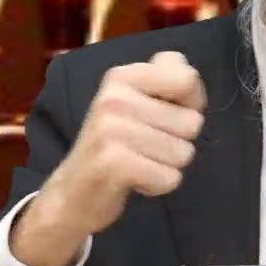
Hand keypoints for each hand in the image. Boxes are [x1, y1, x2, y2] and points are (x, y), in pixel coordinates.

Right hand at [11, 51, 205, 265]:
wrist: (73, 192)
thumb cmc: (114, 143)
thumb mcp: (135, 101)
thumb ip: (165, 80)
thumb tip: (188, 73)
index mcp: (122, 75)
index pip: (187, 77)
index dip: (192, 102)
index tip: (167, 115)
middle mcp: (115, 96)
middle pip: (192, 121)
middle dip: (177, 141)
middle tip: (144, 145)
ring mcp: (111, 129)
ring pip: (184, 152)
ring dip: (167, 165)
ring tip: (138, 162)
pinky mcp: (113, 163)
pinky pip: (170, 177)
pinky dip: (158, 185)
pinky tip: (134, 179)